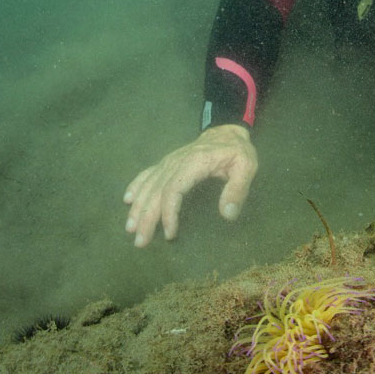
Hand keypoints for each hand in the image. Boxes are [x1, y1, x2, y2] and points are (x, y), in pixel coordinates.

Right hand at [122, 124, 257, 246]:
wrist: (226, 132)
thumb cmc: (236, 151)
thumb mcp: (246, 166)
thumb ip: (238, 189)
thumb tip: (228, 215)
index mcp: (194, 163)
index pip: (173, 189)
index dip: (168, 213)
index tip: (169, 234)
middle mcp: (175, 162)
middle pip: (156, 191)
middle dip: (146, 217)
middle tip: (140, 242)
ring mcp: (168, 162)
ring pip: (148, 185)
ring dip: (137, 207)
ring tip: (130, 228)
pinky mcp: (166, 163)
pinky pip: (147, 174)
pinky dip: (136, 187)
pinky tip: (128, 200)